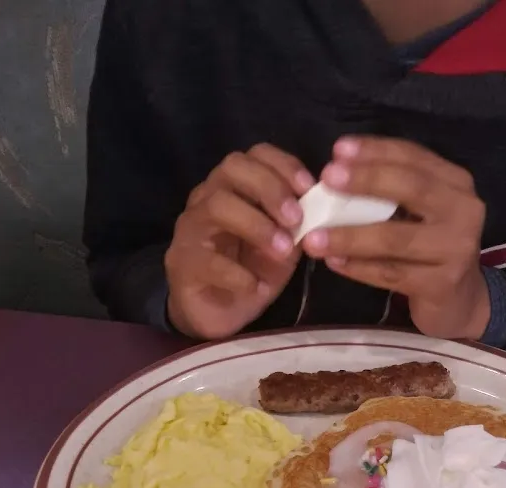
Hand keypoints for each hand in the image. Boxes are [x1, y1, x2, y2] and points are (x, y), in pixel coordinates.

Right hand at [166, 144, 313, 338]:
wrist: (218, 313)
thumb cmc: (252, 272)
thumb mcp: (284, 245)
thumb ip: (298, 224)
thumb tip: (322, 207)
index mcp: (235, 187)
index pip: (255, 155)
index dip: (283, 165)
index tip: (310, 188)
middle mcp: (209, 198)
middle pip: (232, 168)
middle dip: (270, 188)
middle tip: (296, 219)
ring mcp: (191, 229)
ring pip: (216, 206)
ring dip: (257, 226)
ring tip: (283, 251)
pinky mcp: (183, 263)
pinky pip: (207, 261)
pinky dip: (237, 274)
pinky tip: (256, 287)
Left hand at [302, 137, 489, 339]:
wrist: (461, 301)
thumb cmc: (431, 249)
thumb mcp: (421, 212)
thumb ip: (392, 192)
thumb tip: (336, 174)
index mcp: (455, 184)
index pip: (414, 157)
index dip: (376, 151)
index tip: (338, 150)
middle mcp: (464, 211)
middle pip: (411, 188)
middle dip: (365, 181)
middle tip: (326, 180)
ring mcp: (456, 249)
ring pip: (395, 238)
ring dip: (350, 236)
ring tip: (314, 238)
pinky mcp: (442, 284)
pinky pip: (391, 273)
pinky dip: (359, 268)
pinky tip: (334, 263)